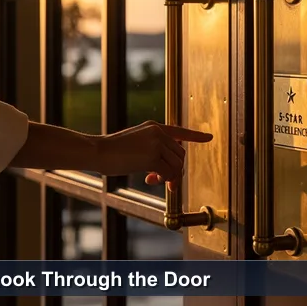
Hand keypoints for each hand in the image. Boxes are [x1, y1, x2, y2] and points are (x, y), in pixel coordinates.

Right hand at [94, 120, 212, 191]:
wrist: (97, 151)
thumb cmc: (113, 150)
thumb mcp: (136, 142)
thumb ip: (153, 148)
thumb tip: (168, 168)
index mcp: (154, 126)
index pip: (180, 131)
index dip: (195, 136)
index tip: (209, 137)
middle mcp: (158, 132)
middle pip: (180, 154)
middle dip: (175, 168)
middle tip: (163, 180)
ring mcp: (156, 143)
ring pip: (177, 164)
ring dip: (170, 176)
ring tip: (155, 180)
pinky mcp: (152, 157)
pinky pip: (169, 173)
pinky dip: (165, 180)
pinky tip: (151, 181)